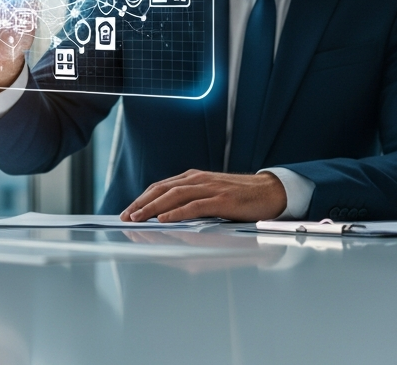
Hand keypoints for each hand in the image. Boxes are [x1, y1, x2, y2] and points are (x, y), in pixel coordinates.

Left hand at [120, 170, 287, 222]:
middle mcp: (198, 179)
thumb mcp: (211, 196)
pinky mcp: (222, 199)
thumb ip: (192, 202)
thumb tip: (169, 217)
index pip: (160, 187)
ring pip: (174, 196)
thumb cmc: (240, 197)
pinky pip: (194, 205)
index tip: (128, 211)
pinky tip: (164, 219)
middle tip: (126, 217)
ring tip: (138, 218)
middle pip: (162, 189)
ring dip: (153, 208)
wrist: (270, 191)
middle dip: (141, 204)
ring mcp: (210, 188)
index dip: (142, 199)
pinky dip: (177, 212)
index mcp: (194, 178)